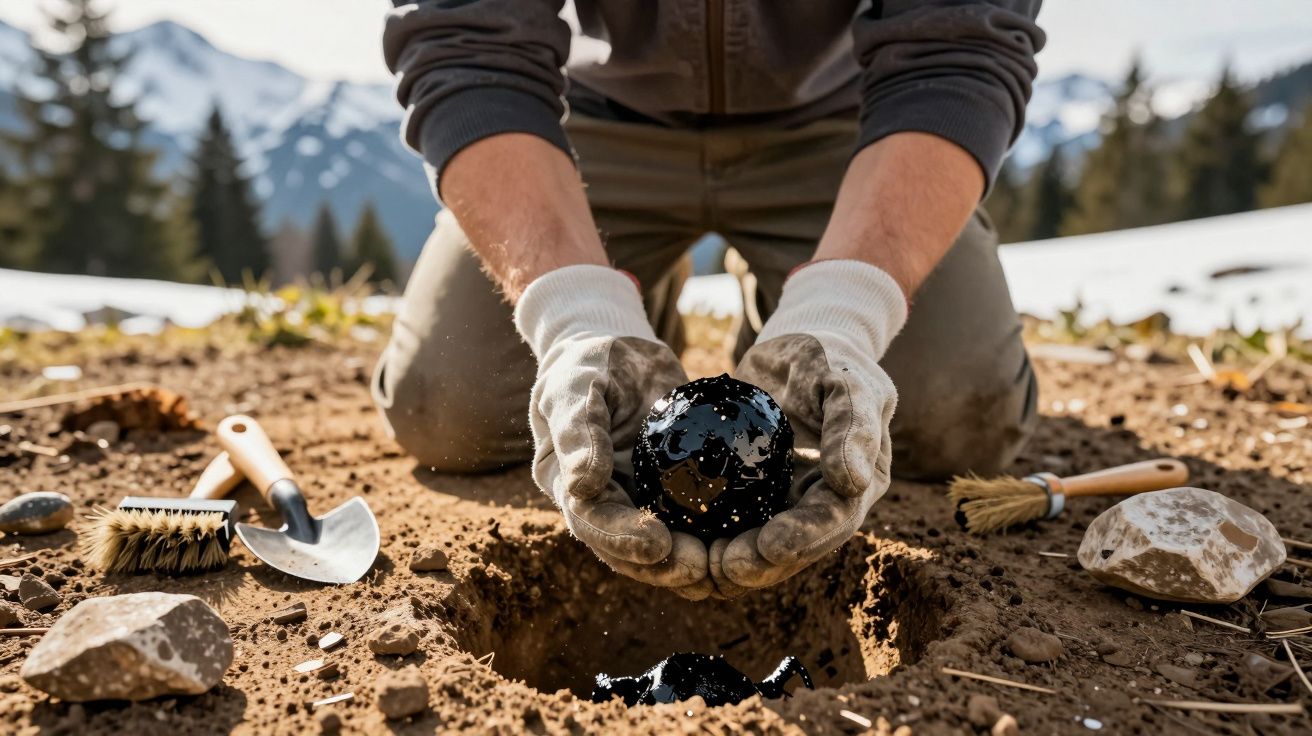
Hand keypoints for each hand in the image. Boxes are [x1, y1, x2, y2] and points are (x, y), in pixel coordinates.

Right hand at [515, 265, 712, 599]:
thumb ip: (579, 430)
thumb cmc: (588, 364)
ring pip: (655, 544)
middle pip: (623, 546)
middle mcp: (598, 500)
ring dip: (682, 561)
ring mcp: (633, 498)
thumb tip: (584, 485)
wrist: (618, 353)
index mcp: (565, 481)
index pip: (591, 520)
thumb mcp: (576, 385)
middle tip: (697, 569)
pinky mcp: (666, 491)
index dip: (621, 538)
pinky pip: (685, 519)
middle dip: (659, 564)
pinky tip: (736, 543)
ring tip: (716, 569)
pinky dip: (705, 535)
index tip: (656, 544)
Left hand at [710, 261, 906, 594]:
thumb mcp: (844, 379)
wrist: (799, 347)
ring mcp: (792, 499)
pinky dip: (716, 538)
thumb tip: (853, 483)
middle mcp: (828, 500)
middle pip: (798, 545)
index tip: (769, 547)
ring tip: (702, 569)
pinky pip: (739, 523)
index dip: (804, 539)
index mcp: (860, 481)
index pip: (833, 520)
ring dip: (738, 562)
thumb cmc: (827, 358)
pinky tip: (684, 545)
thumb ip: (852, 424)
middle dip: (763, 563)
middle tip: (724, 569)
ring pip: (767, 545)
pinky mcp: (758, 492)